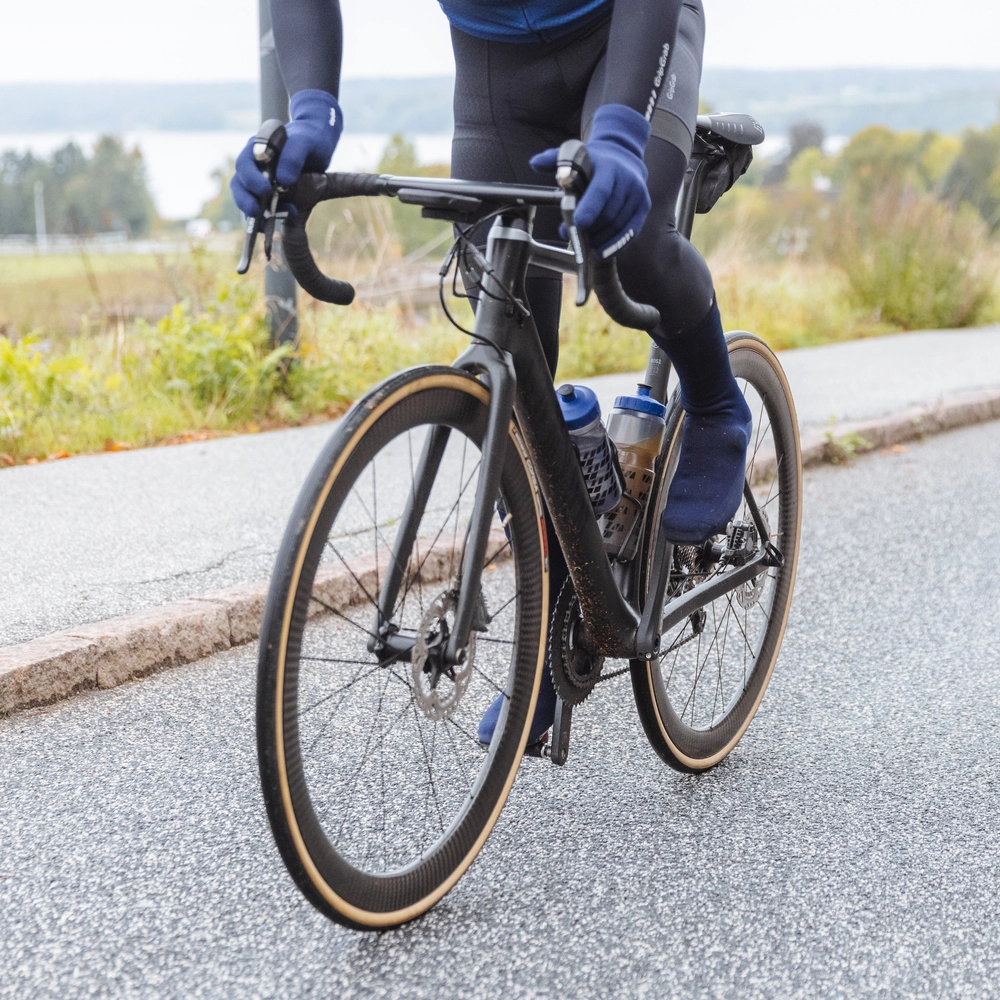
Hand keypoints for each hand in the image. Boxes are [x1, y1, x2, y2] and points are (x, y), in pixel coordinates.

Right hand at [230, 89, 342, 217]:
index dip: (250, 178)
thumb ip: (293, 156)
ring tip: (267, 223)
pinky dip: (263, 219)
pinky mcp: (268, 194)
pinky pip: (259, 208)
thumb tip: (283, 181)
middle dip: (245, 200)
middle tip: (257, 212)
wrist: (319, 146)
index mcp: (258, 148)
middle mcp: (254, 165)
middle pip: (239, 183)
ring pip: (246, 198)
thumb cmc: (310, 139)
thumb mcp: (306, 142)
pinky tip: (273, 224)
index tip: (265, 189)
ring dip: (254, 213)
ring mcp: (260, 180)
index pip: (245, 163)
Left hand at [531, 104, 650, 257]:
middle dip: (590, 230)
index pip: (601, 190)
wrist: (624, 155)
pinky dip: (615, 245)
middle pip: (609, 214)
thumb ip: (554, 159)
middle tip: (572, 236)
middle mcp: (628, 181)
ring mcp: (638, 195)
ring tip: (585, 244)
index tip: (579, 222)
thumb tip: (534, 163)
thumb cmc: (595, 160)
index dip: (591, 207)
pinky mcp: (643, 207)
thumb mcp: (576, 154)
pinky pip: (630, 233)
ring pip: (618, 226)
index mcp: (609, 167)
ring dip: (600, 240)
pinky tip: (601, 252)